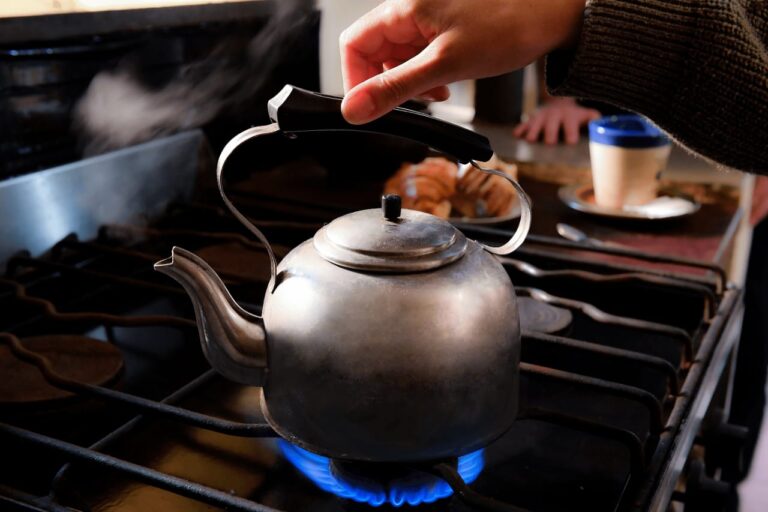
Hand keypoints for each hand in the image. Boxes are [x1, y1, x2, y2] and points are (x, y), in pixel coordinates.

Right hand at [340, 0, 586, 123]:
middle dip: (389, 82)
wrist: (552, 16)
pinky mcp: (443, 30)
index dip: (356, 80)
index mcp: (404, 8)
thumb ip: (395, 89)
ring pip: (398, 58)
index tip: (370, 107)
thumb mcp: (444, 66)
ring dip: (411, 83)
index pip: (354, 44)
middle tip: (414, 101)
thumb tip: (354, 109)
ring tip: (439, 91)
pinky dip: (428, 76)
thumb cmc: (507, 26)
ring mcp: (427, 20)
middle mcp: (411, 10)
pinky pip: (420, 56)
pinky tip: (447, 83)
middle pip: (374, 53)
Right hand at [513, 97, 599, 144]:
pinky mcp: (530, 120)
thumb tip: (603, 123)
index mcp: (568, 116)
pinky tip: (517, 135)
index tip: (571, 141)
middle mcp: (553, 116)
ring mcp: (540, 118)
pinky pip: (523, 124)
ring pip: (535, 124)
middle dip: (550, 133)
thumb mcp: (584, 114)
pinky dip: (520, 130)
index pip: (570, 125)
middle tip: (550, 142)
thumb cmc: (573, 116)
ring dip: (533, 131)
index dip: (571, 132)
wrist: (557, 102)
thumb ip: (593, 119)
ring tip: (531, 140)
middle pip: (551, 126)